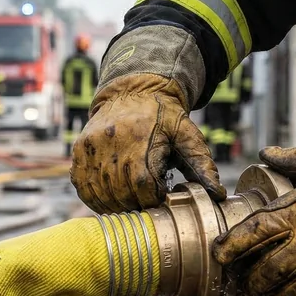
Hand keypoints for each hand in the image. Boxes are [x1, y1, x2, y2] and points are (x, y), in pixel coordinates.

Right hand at [70, 73, 224, 213]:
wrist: (132, 90)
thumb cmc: (163, 115)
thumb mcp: (186, 134)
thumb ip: (201, 164)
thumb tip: (216, 194)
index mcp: (140, 141)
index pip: (144, 187)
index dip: (153, 199)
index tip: (161, 197)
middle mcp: (111, 145)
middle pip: (122, 194)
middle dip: (137, 204)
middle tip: (147, 201)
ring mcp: (91, 149)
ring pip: (101, 195)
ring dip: (117, 205)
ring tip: (130, 200)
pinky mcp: (79, 152)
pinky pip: (83, 187)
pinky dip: (96, 198)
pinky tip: (111, 197)